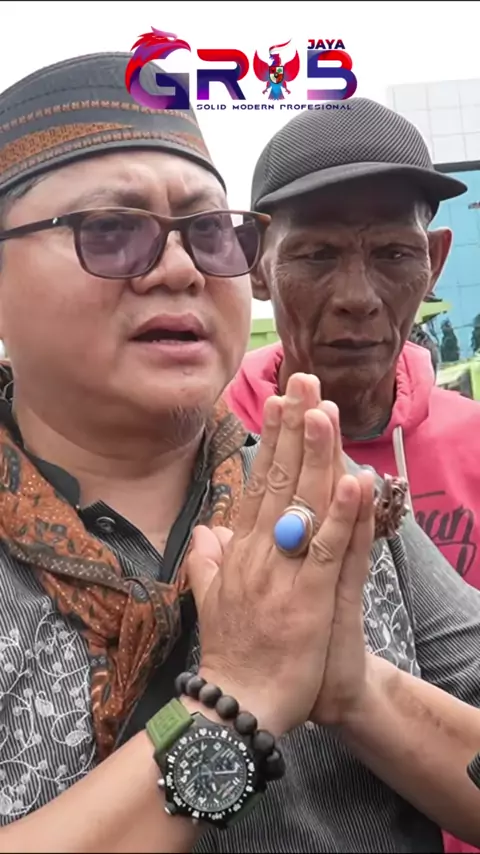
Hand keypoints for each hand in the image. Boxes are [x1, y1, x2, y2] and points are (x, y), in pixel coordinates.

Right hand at [186, 373, 365, 737]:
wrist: (236, 706)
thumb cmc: (232, 652)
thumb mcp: (210, 599)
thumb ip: (207, 561)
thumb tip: (205, 529)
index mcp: (240, 550)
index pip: (258, 483)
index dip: (271, 440)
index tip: (279, 401)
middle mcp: (258, 551)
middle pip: (279, 479)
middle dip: (292, 428)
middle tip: (303, 380)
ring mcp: (281, 572)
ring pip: (302, 504)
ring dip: (315, 455)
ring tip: (324, 409)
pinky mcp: (307, 598)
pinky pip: (326, 550)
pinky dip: (341, 515)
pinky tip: (356, 481)